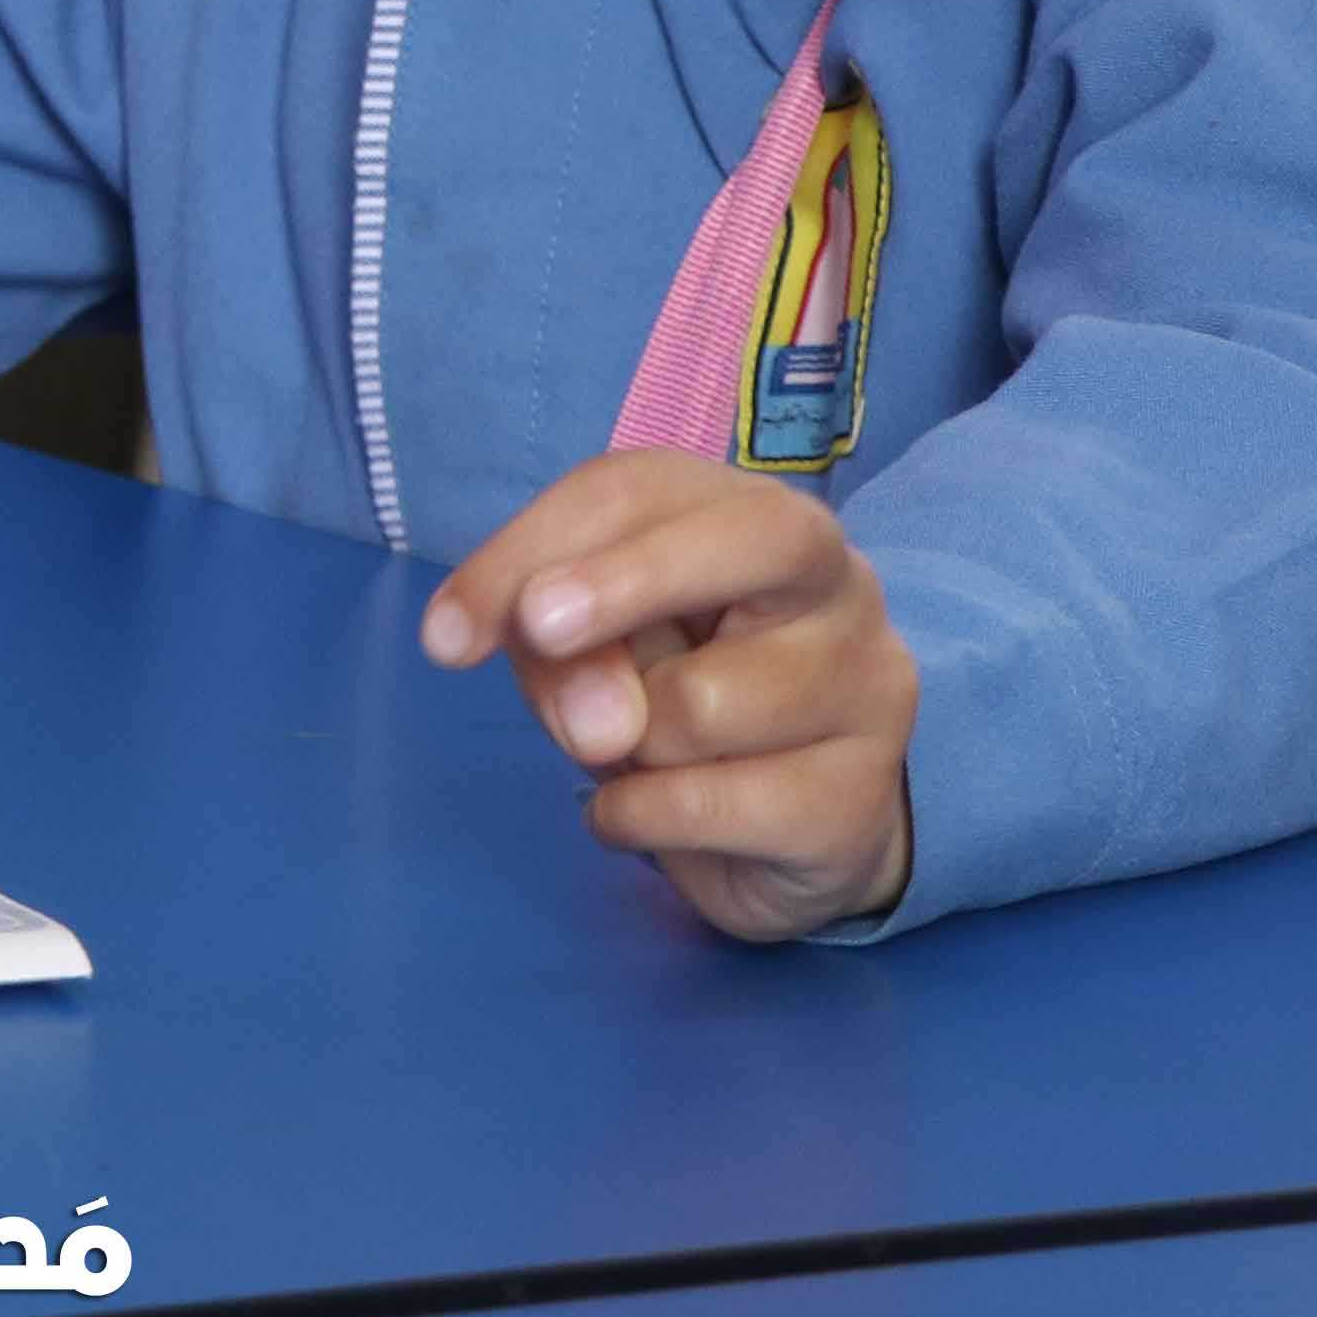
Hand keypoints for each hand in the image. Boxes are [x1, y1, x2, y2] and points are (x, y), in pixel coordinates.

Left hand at [420, 456, 919, 939]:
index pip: (641, 489)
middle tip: (540, 631)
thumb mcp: (591, 650)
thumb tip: (592, 717)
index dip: (533, 547)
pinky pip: (706, 806)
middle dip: (630, 581)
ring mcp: (868, 688)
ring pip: (703, 705)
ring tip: (641, 753)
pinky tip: (651, 814)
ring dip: (624, 745)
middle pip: (752, 540)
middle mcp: (840, 582)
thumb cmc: (672, 696)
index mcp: (755, 516)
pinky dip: (638, 819)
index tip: (447, 633)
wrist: (791, 828)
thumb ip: (559, 648)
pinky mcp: (856, 801)